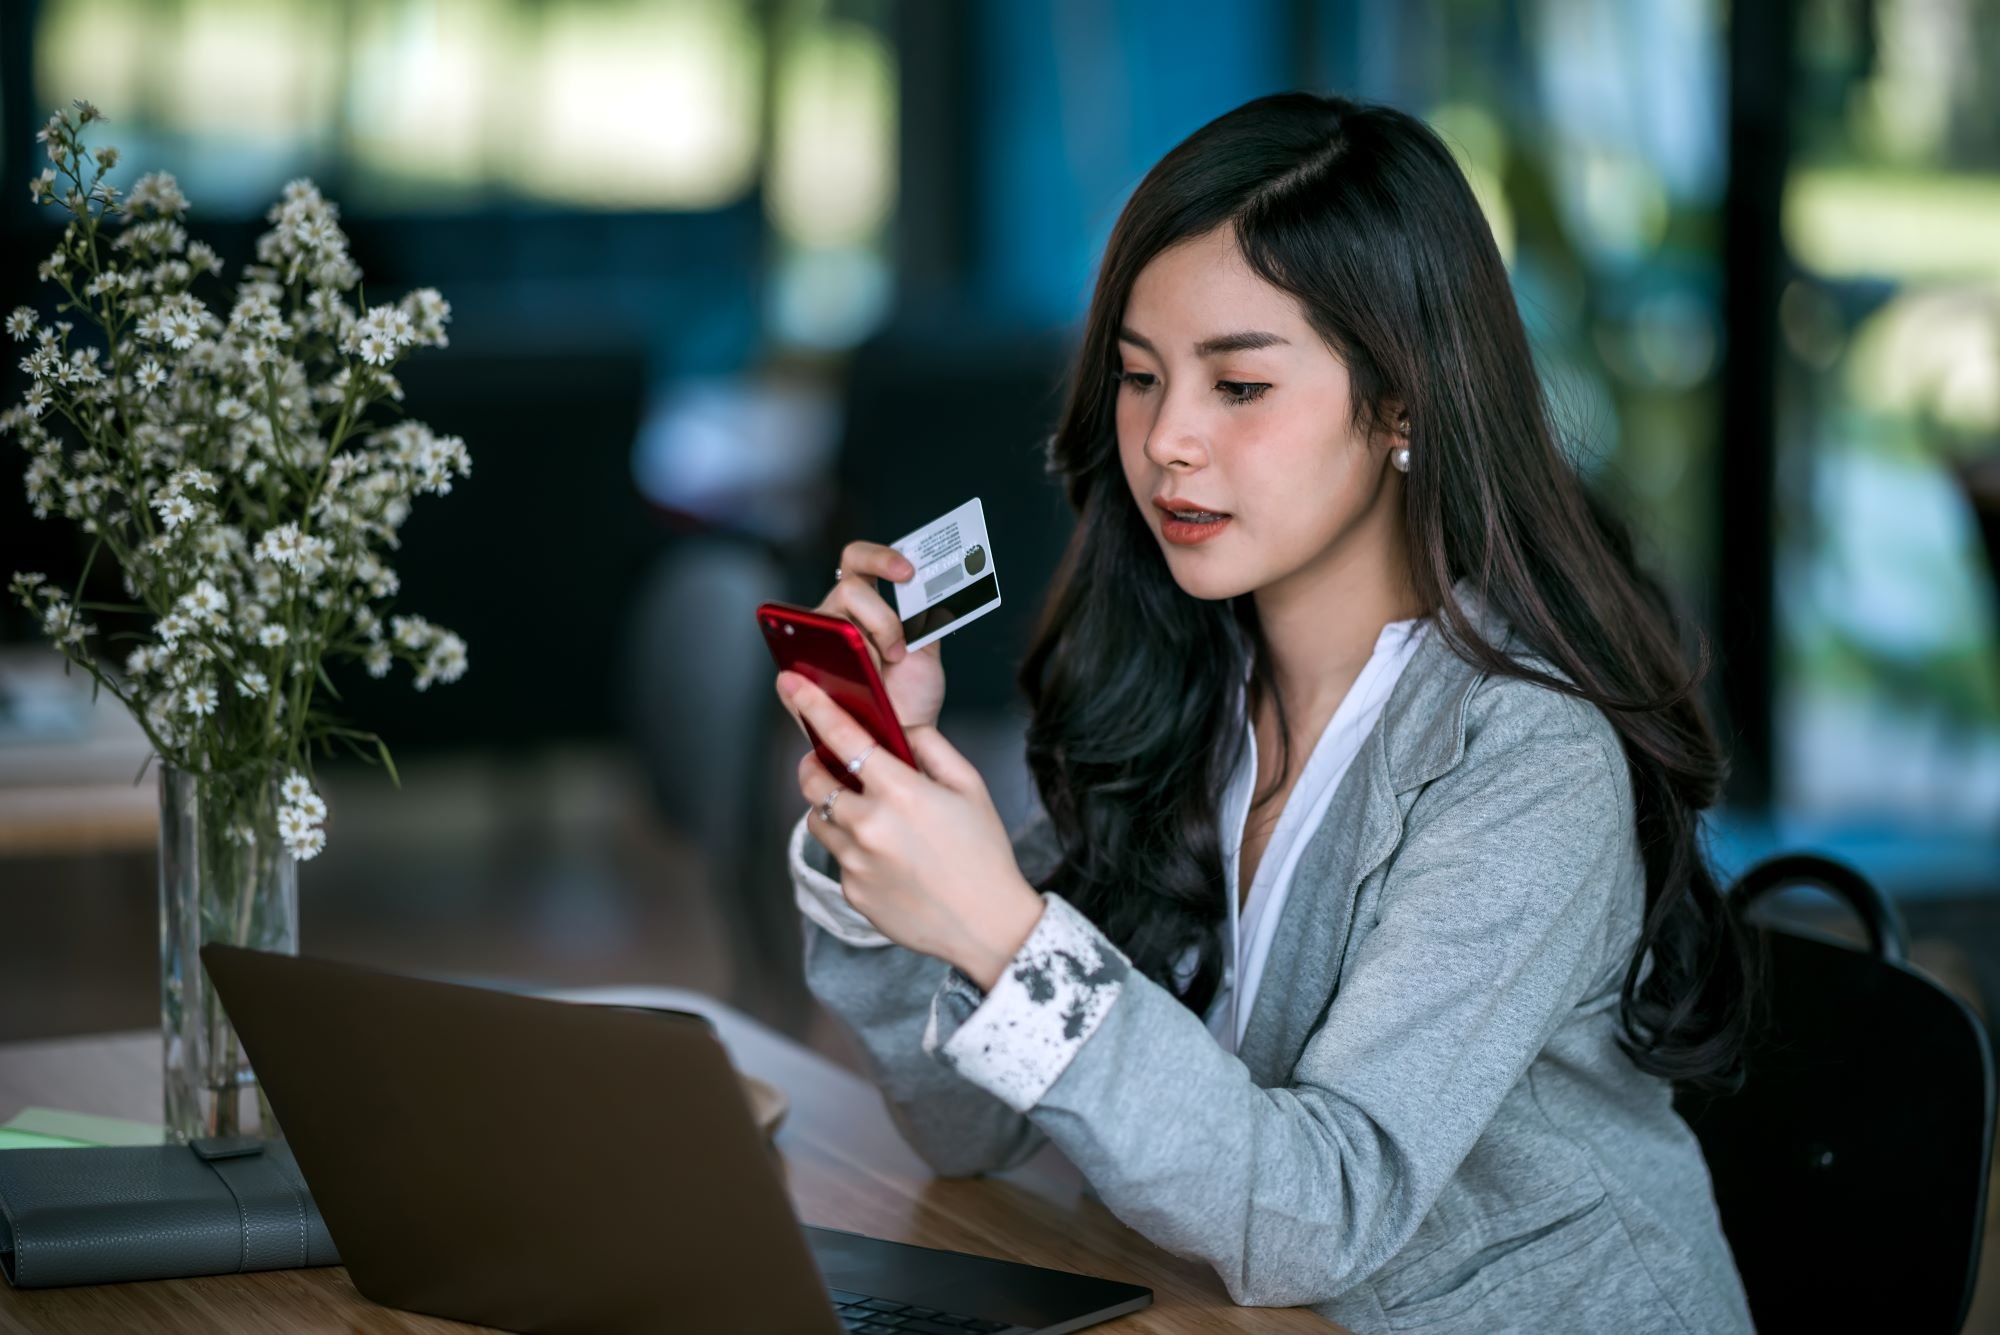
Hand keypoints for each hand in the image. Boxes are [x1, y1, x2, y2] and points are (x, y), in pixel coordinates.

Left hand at [777, 669, 1043, 988]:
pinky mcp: (852, 892)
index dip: (813, 706)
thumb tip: (900, 728)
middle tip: (831, 764)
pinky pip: (838, 858)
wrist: (988, 926)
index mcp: (900, 792)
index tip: (792, 686)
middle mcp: (869, 826)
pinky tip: (889, 859)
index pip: (842, 737)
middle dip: (815, 765)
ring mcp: (856, 862)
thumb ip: (931, 747)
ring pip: (819, 820)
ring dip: (833, 809)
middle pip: (812, 781)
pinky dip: (853, 850)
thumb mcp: (970, 786)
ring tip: (869, 817)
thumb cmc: (984, 853)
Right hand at [816, 539, 945, 731]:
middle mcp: (837, 615)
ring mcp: (814, 642)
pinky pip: (803, 661)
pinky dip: (835, 673)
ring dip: (865, 648)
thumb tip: (932, 590)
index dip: (880, 558)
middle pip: (848, 586)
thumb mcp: (927, 648)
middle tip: (899, 644)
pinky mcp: (797, 674)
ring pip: (833, 620)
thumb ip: (926, 616)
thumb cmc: (910, 694)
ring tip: (881, 672)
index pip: (859, 560)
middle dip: (882, 617)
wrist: (901, 733)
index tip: (908, 572)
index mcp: (865, 604)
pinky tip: (855, 685)